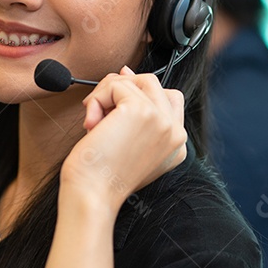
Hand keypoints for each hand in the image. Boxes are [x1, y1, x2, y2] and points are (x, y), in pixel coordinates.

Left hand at [60, 66, 187, 218]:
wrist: (92, 195)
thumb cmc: (101, 176)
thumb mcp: (127, 145)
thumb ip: (135, 114)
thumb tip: (127, 71)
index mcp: (177, 146)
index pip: (170, 100)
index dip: (140, 92)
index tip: (116, 100)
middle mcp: (176, 133)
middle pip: (153, 84)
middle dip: (121, 89)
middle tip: (99, 112)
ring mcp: (162, 120)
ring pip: (136, 80)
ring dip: (106, 93)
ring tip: (94, 120)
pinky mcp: (142, 110)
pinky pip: (116, 85)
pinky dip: (97, 99)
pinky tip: (91, 124)